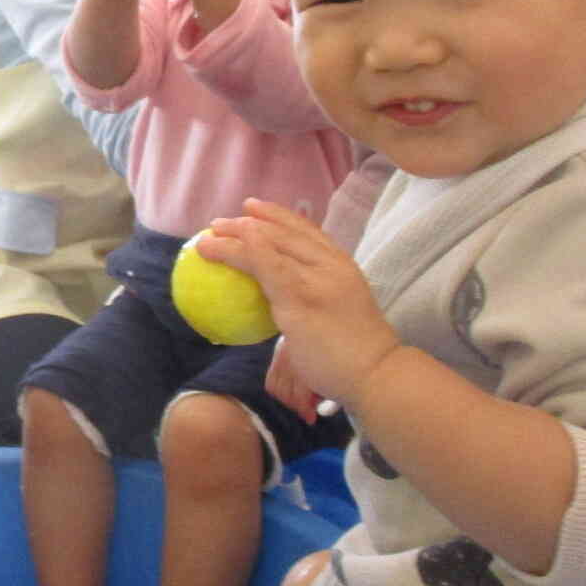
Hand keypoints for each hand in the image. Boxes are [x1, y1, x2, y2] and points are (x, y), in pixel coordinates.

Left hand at [198, 198, 399, 411]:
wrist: (376, 375)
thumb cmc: (353, 356)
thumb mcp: (336, 314)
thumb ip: (311, 299)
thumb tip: (281, 304)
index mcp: (341, 265)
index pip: (307, 231)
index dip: (277, 217)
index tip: (252, 210)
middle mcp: (331, 263)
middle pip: (285, 232)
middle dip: (250, 222)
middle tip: (221, 224)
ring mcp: (317, 277)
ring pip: (270, 243)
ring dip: (235, 235)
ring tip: (210, 236)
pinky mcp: (301, 296)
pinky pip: (265, 265)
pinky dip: (241, 250)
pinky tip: (218, 248)